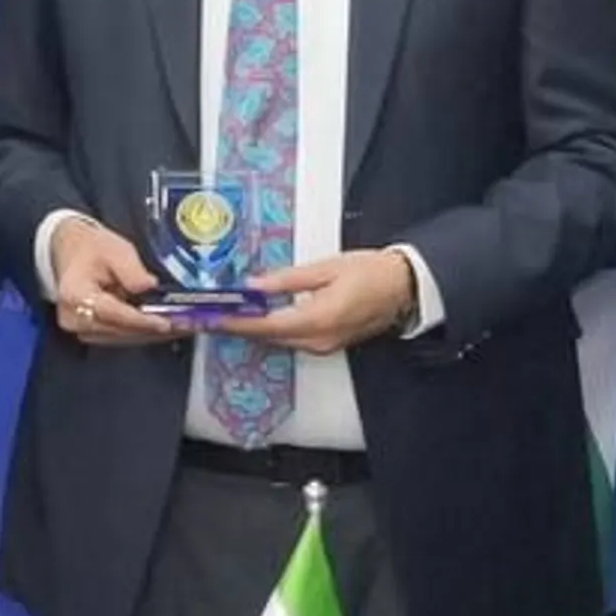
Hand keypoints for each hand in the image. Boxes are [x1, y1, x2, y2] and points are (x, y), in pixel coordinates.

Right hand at [49, 220, 174, 347]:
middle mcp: (74, 317)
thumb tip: (149, 286)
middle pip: (120, 330)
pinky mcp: (89, 333)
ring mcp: (80, 329)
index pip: (113, 313)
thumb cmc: (91, 249)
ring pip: (122, 337)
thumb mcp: (114, 249)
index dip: (141, 320)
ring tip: (180, 326)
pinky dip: (142, 332)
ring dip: (151, 334)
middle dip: (153, 329)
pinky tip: (162, 327)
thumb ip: (131, 270)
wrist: (71, 252)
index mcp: (75, 294)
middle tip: (184, 325)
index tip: (165, 323)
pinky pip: (120, 336)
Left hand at [220, 250, 420, 354]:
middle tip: (213, 314)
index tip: (212, 319)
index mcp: (317, 319)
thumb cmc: (371, 273)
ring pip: (279, 341)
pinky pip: (293, 341)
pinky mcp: (328, 345)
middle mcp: (318, 340)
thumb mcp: (326, 268)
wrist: (403, 288)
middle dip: (240, 326)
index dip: (236, 323)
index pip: (265, 326)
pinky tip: (260, 318)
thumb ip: (287, 280)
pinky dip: (274, 331)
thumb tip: (255, 285)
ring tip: (231, 314)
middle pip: (268, 337)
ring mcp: (324, 346)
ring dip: (255, 329)